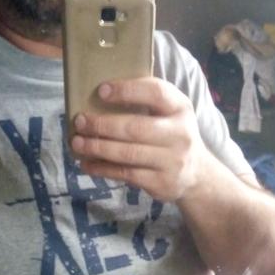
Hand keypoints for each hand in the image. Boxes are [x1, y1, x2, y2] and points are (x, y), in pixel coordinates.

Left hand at [70, 78, 210, 201]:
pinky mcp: (162, 183)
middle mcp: (180, 134)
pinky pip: (126, 174)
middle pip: (135, 128)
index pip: (156, 93)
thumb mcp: (170, 112)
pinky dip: (102, 169)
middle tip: (80, 121)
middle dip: (102, 125)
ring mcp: (172, 162)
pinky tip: (87, 164)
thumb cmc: (172, 134)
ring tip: (77, 143)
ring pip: (127, 154)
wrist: (197, 174)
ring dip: (97, 148)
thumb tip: (101, 94)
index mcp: (181, 108)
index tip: (102, 91)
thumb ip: (147, 100)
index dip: (128, 90)